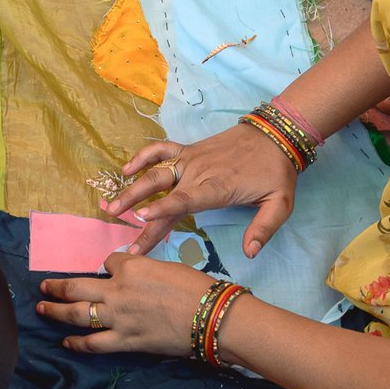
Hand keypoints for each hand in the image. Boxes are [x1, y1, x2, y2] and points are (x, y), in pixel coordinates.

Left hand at [38, 251, 218, 356]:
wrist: (212, 318)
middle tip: (44, 287)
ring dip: (55, 311)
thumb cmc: (198, 289)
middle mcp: (117, 290)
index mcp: (131, 267)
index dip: (108, 268)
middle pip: (77, 287)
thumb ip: (144, 271)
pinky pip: (93, 343)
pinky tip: (66, 342)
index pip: (108, 263)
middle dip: (57, 286)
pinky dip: (76, 343)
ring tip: (42, 308)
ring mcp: (118, 317)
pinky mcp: (125, 341)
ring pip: (76, 314)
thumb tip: (134, 276)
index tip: (108, 273)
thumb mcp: (167, 267)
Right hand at [106, 125, 297, 257]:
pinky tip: (126, 169)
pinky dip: (142, 156)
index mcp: (217, 188)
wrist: (275, 135)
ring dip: (131, 188)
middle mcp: (198, 173)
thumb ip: (264, 228)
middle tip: (117, 228)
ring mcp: (190, 159)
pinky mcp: (189, 150)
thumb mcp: (280, 204)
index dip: (162, 209)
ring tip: (110, 206)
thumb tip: (250, 253)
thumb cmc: (276, 172)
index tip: (141, 219)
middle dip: (137, 211)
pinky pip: (161, 150)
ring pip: (155, 173)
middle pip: (162, 194)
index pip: (184, 200)